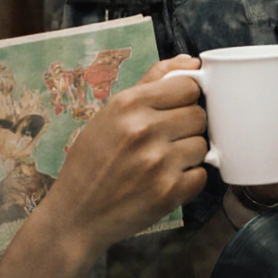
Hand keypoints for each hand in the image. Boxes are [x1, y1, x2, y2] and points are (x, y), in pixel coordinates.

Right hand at [35, 54, 208, 254]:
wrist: (75, 216)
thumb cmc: (92, 161)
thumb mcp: (111, 113)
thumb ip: (152, 81)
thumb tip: (192, 62)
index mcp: (128, 104)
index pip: (189, 85)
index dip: (185, 98)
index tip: (174, 109)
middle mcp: (144, 130)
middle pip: (199, 115)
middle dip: (186, 126)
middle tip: (164, 140)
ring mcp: (158, 163)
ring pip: (202, 145)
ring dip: (188, 154)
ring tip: (161, 162)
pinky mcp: (168, 193)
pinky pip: (201, 175)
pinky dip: (188, 180)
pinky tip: (164, 181)